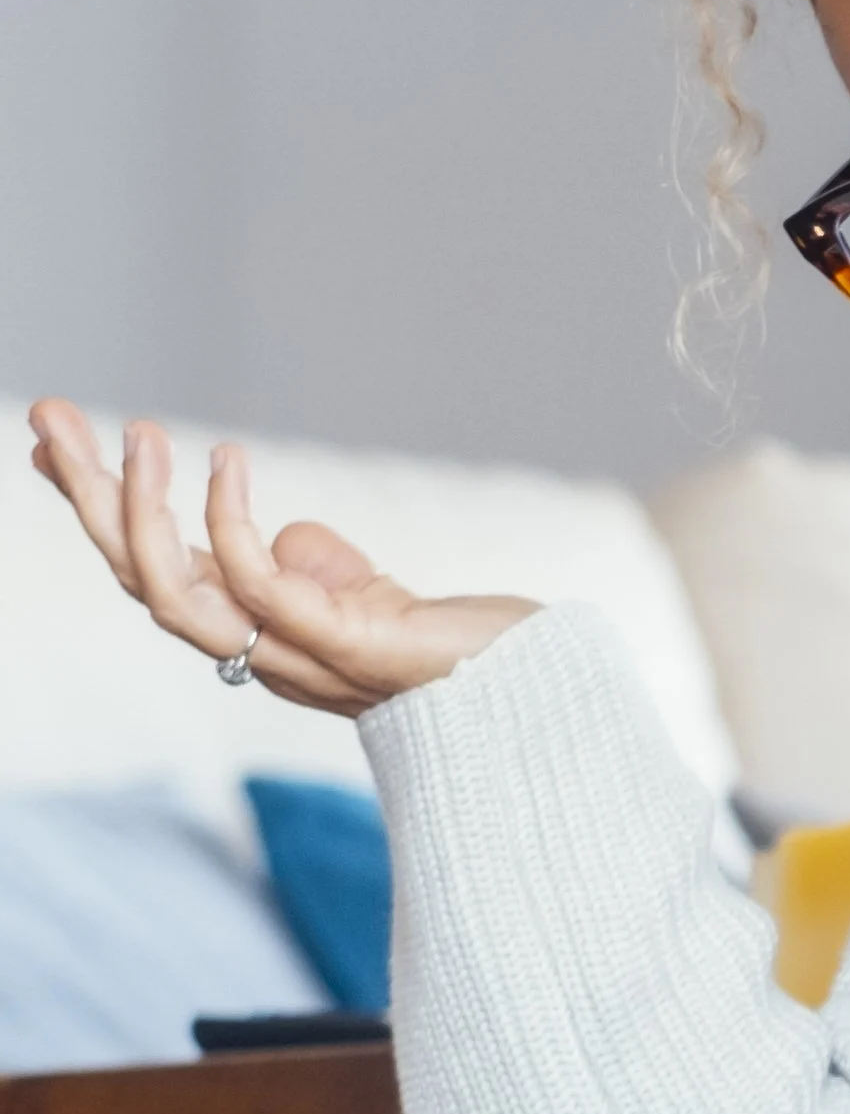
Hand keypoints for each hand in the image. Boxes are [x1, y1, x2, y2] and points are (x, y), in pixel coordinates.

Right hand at [28, 401, 537, 717]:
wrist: (536, 696)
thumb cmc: (459, 647)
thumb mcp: (370, 596)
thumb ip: (316, 568)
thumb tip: (286, 536)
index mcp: (263, 637)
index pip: (157, 573)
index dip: (105, 512)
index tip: (59, 443)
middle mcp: (265, 656)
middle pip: (144, 583)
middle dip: (88, 501)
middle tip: (48, 417)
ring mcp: (300, 658)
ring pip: (178, 596)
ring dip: (140, 514)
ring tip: (138, 433)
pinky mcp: (348, 648)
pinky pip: (259, 587)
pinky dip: (228, 523)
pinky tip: (226, 457)